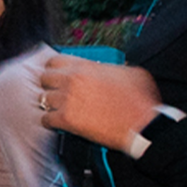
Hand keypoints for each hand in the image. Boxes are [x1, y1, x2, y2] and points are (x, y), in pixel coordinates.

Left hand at [37, 56, 162, 152]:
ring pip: (43, 99)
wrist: (142, 125)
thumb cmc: (140, 101)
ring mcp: (67, 99)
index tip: (55, 74)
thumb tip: (108, 68)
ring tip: (59, 109)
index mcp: (86, 67)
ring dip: (50, 104)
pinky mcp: (66, 119)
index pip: (55, 61)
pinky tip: (58, 123)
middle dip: (49, 85)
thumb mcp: (131, 73)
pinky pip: (46, 119)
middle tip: (56, 92)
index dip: (54, 68)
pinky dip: (50, 122)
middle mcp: (73, 80)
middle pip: (44, 78)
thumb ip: (112, 67)